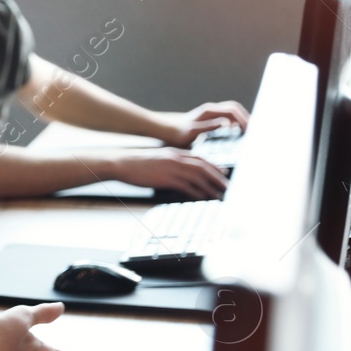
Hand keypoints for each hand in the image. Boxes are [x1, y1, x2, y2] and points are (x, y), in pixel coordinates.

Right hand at [110, 148, 227, 198]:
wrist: (122, 163)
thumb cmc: (137, 164)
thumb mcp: (158, 159)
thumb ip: (171, 163)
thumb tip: (180, 175)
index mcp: (175, 153)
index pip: (200, 159)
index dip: (214, 166)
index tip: (223, 173)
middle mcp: (177, 159)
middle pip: (204, 167)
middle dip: (218, 177)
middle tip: (228, 186)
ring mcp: (172, 168)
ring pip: (198, 177)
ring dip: (211, 187)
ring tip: (219, 195)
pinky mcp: (166, 179)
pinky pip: (186, 186)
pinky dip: (197, 192)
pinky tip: (203, 197)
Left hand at [158, 100, 249, 147]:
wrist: (164, 130)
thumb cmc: (176, 134)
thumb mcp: (192, 133)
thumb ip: (208, 127)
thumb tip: (226, 124)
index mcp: (209, 111)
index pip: (233, 110)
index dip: (243, 118)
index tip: (250, 129)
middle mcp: (210, 109)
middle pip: (235, 108)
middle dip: (245, 117)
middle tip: (253, 130)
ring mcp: (210, 112)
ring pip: (231, 111)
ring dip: (241, 118)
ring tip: (248, 131)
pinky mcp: (208, 117)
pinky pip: (226, 116)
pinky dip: (235, 121)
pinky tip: (235, 132)